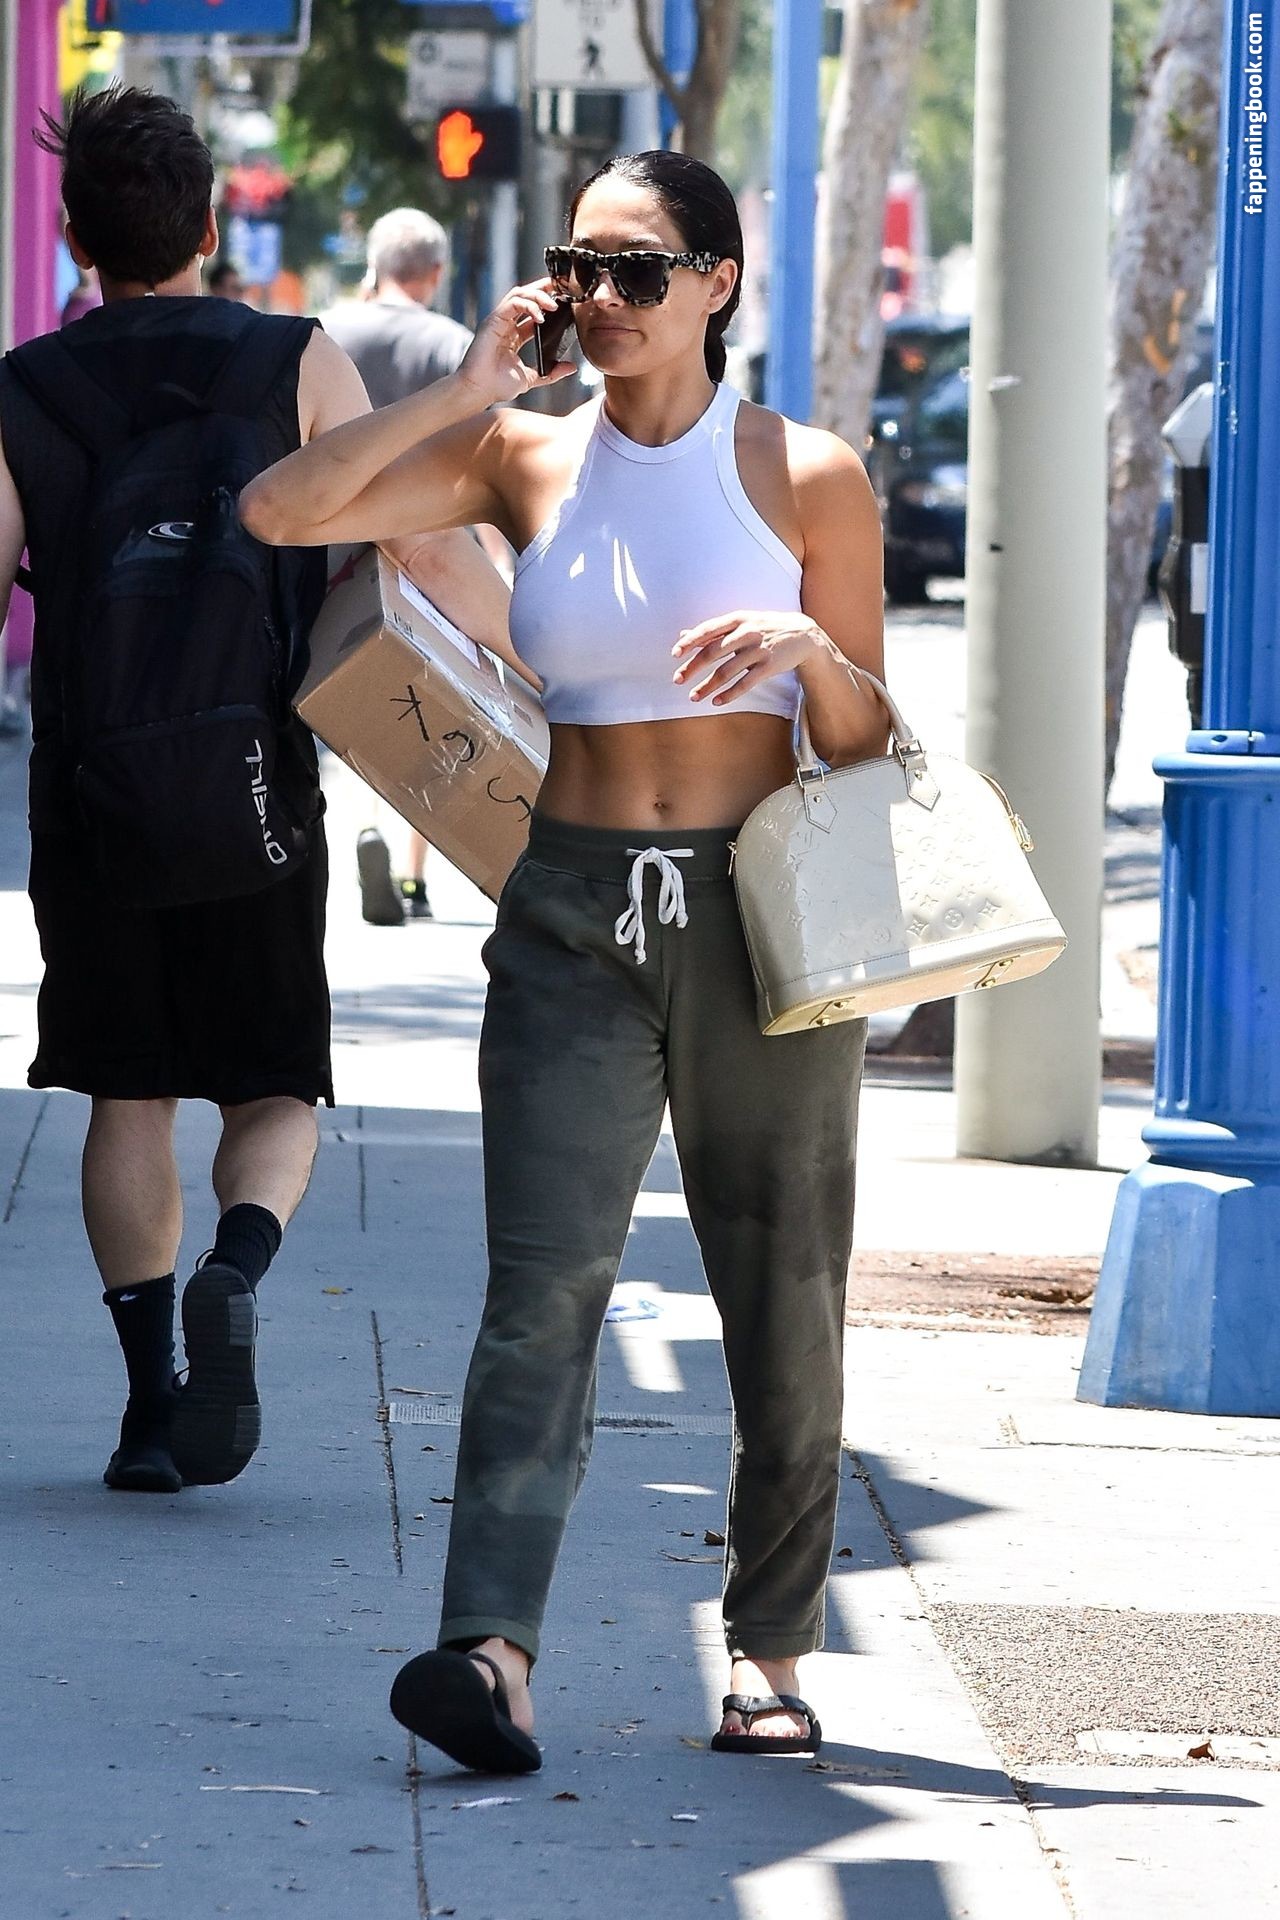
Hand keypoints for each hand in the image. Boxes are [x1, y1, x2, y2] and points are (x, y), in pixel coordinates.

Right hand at [457, 279, 578, 408]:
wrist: (479, 392)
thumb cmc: (497, 386)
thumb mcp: (531, 378)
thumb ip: (551, 373)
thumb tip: (571, 367)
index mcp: (513, 335)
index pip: (532, 311)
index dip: (547, 303)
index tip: (565, 302)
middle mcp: (505, 324)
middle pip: (525, 296)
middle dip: (544, 289)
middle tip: (562, 289)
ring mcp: (498, 320)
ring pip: (519, 294)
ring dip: (538, 295)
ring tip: (554, 304)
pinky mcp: (492, 320)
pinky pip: (512, 303)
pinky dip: (528, 305)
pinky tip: (541, 316)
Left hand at [671, 610, 825, 706]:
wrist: (803, 634)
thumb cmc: (765, 628)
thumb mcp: (741, 622)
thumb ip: (713, 630)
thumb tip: (683, 635)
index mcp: (737, 619)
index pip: (708, 630)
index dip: (690, 642)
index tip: (674, 655)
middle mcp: (747, 632)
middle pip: (713, 652)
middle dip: (693, 667)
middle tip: (677, 680)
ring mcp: (759, 650)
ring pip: (727, 671)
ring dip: (708, 686)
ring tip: (693, 697)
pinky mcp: (770, 666)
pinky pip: (746, 683)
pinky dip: (730, 694)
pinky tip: (716, 702)